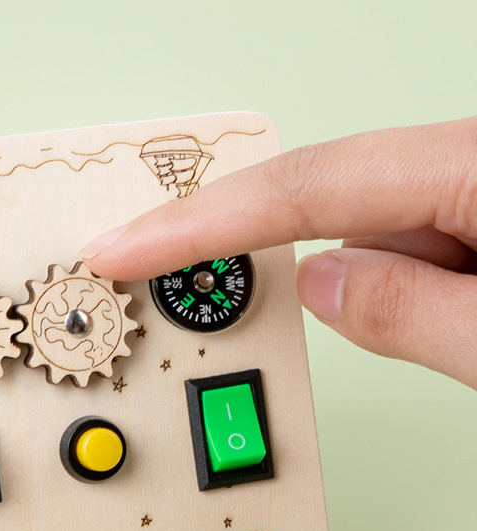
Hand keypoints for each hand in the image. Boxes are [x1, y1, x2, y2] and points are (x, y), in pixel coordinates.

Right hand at [81, 118, 476, 389]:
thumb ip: (410, 315)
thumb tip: (323, 286)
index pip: (300, 189)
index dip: (196, 223)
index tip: (123, 247)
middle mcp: (472, 159)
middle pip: (335, 200)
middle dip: (285, 262)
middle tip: (195, 286)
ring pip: (381, 232)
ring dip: (374, 292)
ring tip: (414, 337)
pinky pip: (415, 242)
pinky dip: (399, 286)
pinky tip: (440, 320)